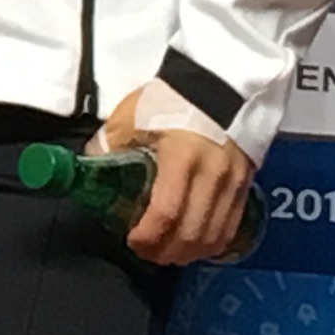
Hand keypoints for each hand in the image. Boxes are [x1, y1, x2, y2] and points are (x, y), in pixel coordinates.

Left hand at [112, 88, 254, 264]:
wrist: (216, 80)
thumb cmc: (170, 98)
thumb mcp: (130, 117)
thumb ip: (109, 146)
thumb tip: (89, 171)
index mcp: (180, 156)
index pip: (166, 212)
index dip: (148, 236)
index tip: (132, 240)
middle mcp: (212, 173)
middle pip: (192, 233)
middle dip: (166, 252)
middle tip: (146, 252)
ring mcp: (233, 181)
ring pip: (214, 236)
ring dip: (189, 253)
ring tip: (168, 252)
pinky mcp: (246, 183)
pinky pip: (231, 227)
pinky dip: (211, 243)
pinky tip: (194, 244)